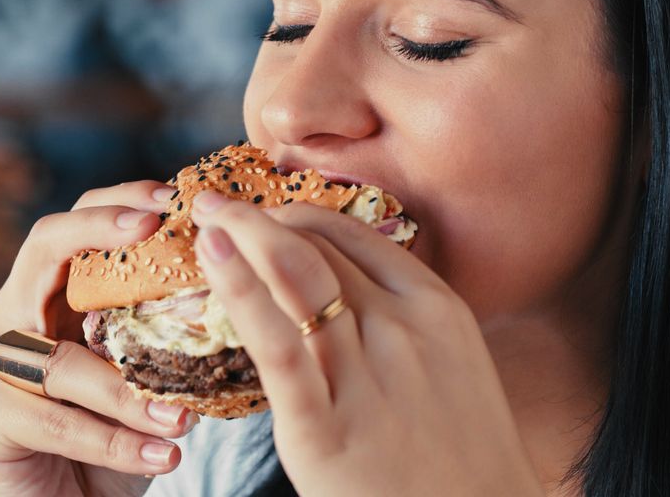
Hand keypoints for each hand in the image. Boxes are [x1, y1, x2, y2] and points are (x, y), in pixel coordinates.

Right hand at [0, 181, 200, 496]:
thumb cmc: (117, 436)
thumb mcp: (147, 373)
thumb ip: (168, 333)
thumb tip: (233, 293)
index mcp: (53, 292)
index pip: (79, 223)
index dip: (118, 202)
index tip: (170, 196)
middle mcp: (14, 312)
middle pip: (46, 247)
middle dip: (100, 230)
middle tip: (155, 229)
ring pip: (64, 359)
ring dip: (129, 391)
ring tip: (184, 417)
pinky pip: (57, 421)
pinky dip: (116, 441)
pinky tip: (164, 454)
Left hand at [189, 191, 543, 496]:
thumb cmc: (465, 463)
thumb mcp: (455, 371)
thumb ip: (407, 328)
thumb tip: (354, 295)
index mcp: (436, 309)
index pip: (353, 236)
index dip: (297, 215)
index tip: (263, 213)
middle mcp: (402, 329)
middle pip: (316, 248)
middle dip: (257, 219)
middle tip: (215, 206)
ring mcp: (365, 375)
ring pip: (295, 275)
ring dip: (241, 235)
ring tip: (204, 215)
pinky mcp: (325, 428)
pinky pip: (278, 343)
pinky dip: (241, 291)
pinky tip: (214, 259)